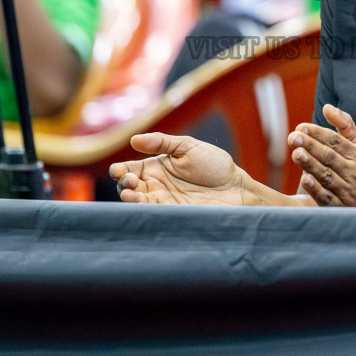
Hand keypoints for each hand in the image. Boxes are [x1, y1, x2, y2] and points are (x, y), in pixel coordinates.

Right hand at [109, 132, 248, 204]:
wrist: (236, 187)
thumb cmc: (214, 164)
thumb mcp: (188, 146)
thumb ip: (162, 142)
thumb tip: (134, 139)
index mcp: (157, 167)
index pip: (130, 169)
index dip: (120, 171)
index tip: (118, 171)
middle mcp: (156, 186)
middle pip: (129, 187)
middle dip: (123, 185)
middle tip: (127, 181)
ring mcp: (164, 202)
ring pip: (138, 202)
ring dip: (130, 199)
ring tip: (129, 194)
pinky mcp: (173, 215)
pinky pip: (153, 214)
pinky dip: (144, 211)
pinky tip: (141, 205)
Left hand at [290, 104, 355, 206]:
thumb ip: (344, 124)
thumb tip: (327, 107)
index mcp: (355, 154)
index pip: (336, 141)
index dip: (318, 133)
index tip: (301, 127)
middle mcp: (351, 171)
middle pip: (330, 157)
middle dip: (311, 146)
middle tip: (293, 137)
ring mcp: (345, 190)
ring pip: (327, 176)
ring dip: (311, 165)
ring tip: (296, 154)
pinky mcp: (338, 206)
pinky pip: (327, 198)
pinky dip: (316, 189)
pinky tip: (304, 180)